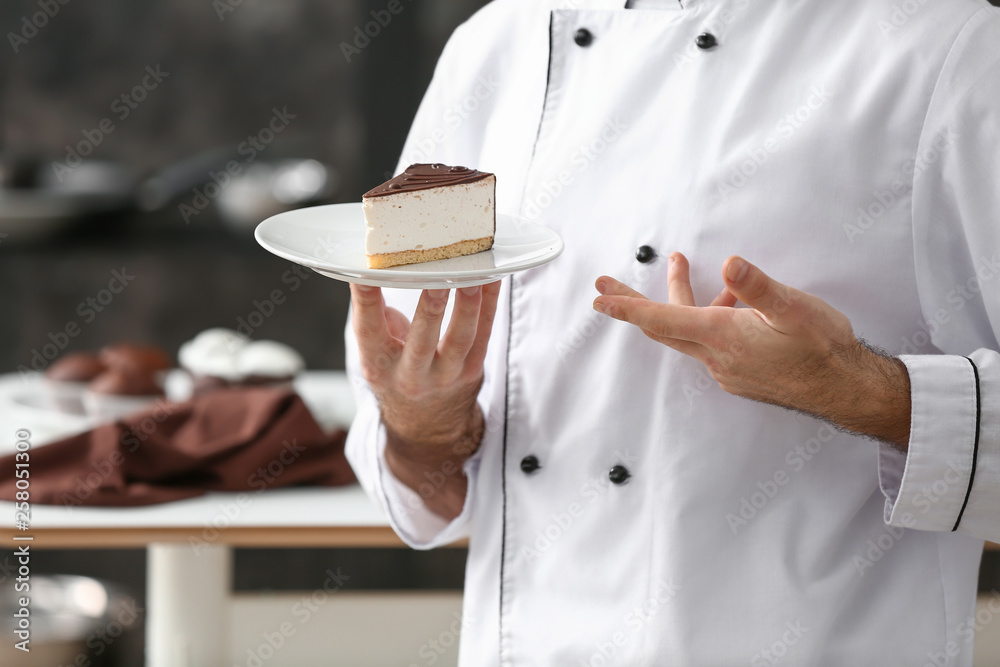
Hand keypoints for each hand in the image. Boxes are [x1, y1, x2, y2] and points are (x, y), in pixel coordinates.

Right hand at [350, 282, 501, 517]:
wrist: (425, 427)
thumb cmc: (397, 375)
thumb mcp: (375, 354)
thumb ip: (376, 318)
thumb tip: (384, 272)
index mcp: (379, 365)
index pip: (368, 329)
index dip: (366, 300)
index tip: (365, 271)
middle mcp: (411, 374)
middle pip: (422, 339)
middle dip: (431, 307)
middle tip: (437, 278)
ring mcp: (446, 375)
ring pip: (460, 338)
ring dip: (468, 304)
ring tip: (472, 274)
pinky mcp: (472, 370)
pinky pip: (484, 333)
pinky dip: (490, 304)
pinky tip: (493, 278)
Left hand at [592, 253, 910, 446]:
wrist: (845, 389)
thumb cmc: (823, 348)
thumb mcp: (794, 309)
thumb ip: (759, 287)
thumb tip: (731, 263)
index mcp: (721, 336)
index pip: (661, 319)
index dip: (627, 307)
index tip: (599, 297)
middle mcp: (715, 356)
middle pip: (661, 326)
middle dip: (632, 303)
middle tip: (606, 285)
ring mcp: (725, 367)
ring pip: (686, 331)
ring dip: (679, 300)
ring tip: (682, 264)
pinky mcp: (738, 372)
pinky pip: (708, 342)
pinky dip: (706, 317)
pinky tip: (729, 302)